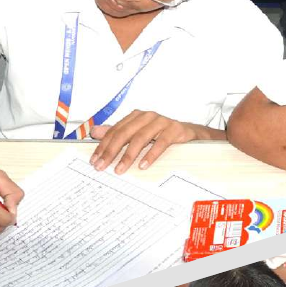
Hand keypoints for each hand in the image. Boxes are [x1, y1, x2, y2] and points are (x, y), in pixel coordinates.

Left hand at [89, 111, 205, 172]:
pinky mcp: (175, 129)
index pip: (115, 130)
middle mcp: (147, 116)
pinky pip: (161, 142)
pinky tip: (143, 165)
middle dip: (111, 151)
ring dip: (128, 155)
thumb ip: (117, 132)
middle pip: (125, 133)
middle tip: (102, 166)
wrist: (190, 134)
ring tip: (120, 169)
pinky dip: (151, 155)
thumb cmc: (162, 134)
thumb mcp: (138, 133)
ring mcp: (162, 122)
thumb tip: (94, 132)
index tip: (95, 160)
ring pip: (141, 138)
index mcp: (136, 116)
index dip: (103, 145)